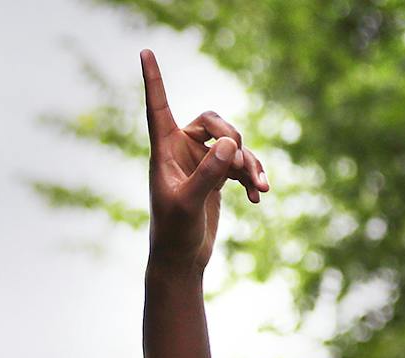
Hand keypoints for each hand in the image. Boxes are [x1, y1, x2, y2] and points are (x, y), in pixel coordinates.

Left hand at [141, 48, 268, 271]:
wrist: (181, 260)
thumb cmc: (174, 234)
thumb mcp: (189, 204)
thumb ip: (208, 174)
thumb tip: (230, 143)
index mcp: (163, 153)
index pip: (158, 108)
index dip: (153, 81)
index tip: (145, 52)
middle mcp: (180, 152)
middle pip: (213, 121)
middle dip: (233, 138)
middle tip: (240, 165)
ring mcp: (200, 162)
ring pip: (233, 143)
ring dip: (250, 162)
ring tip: (259, 186)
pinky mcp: (216, 176)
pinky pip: (242, 162)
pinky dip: (253, 176)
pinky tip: (259, 198)